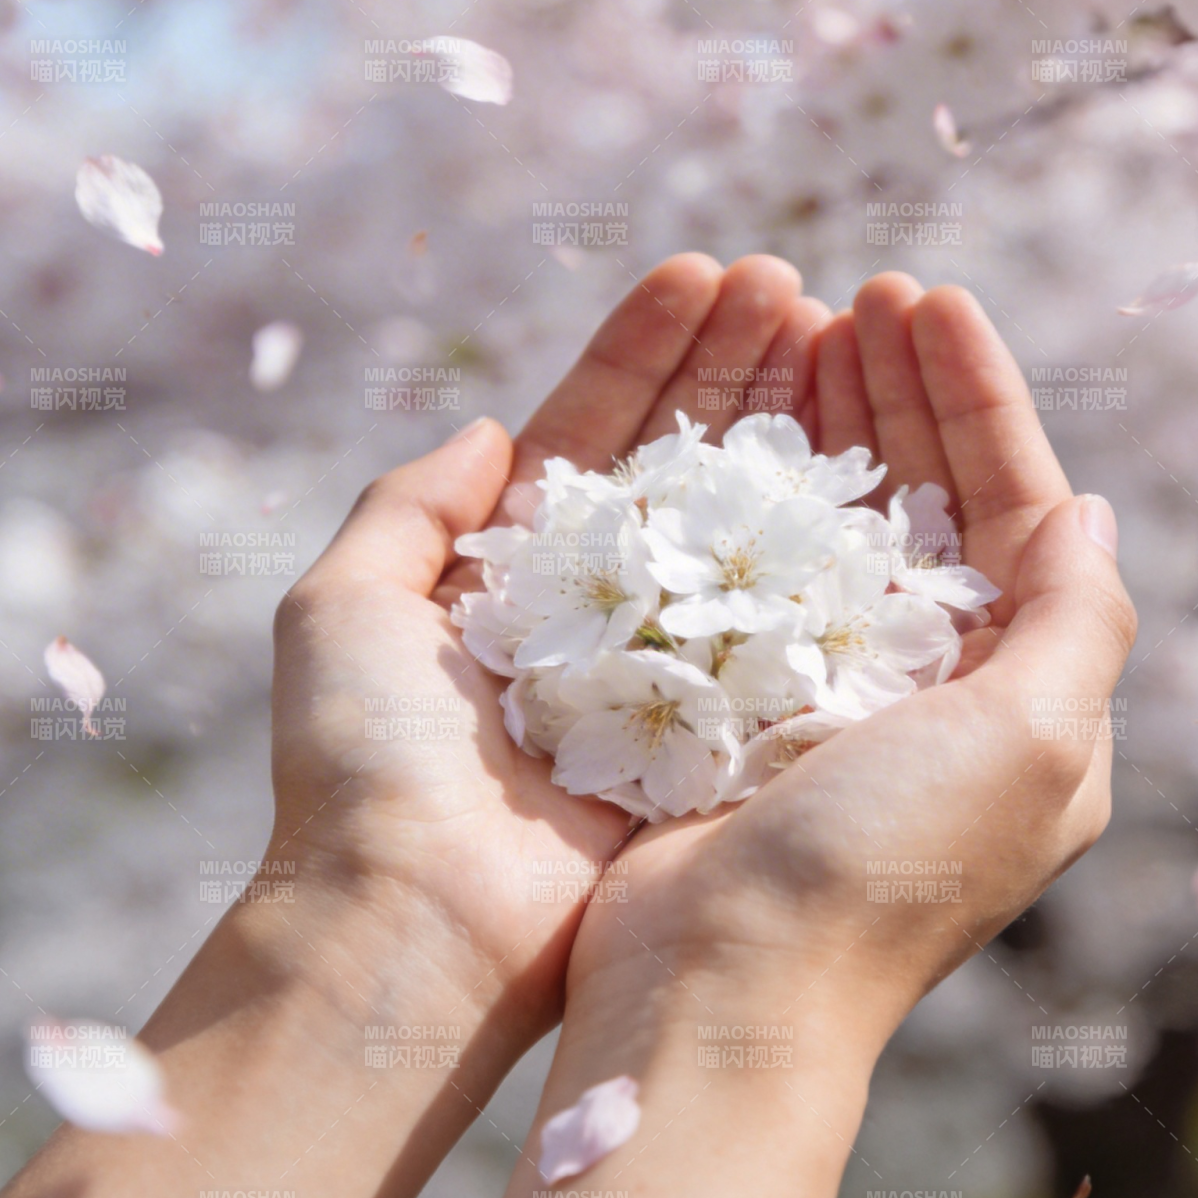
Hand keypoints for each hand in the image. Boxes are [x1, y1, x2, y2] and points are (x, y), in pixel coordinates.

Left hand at [267, 253, 833, 1039]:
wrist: (418, 926)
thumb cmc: (366, 765)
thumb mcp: (342, 608)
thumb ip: (406, 505)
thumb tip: (489, 428)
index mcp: (514, 572)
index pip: (593, 431)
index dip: (648, 350)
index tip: (704, 271)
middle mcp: (598, 611)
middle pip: (676, 463)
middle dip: (730, 368)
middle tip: (791, 284)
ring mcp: (664, 668)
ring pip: (734, 527)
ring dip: (778, 429)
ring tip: (831, 333)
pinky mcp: (716, 729)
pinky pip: (772, 622)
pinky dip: (809, 546)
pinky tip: (855, 468)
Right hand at [564, 270, 1135, 1045]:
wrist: (720, 988)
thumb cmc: (884, 869)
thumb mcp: (1032, 746)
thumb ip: (1081, 624)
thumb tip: (1092, 511)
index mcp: (1024, 700)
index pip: (1018, 511)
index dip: (981, 398)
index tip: (929, 299)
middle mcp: (938, 694)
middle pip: (932, 504)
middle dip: (904, 393)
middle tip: (862, 292)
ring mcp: (835, 698)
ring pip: (844, 526)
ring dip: (832, 426)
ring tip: (800, 328)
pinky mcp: (746, 706)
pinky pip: (762, 572)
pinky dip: (757, 495)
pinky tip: (736, 428)